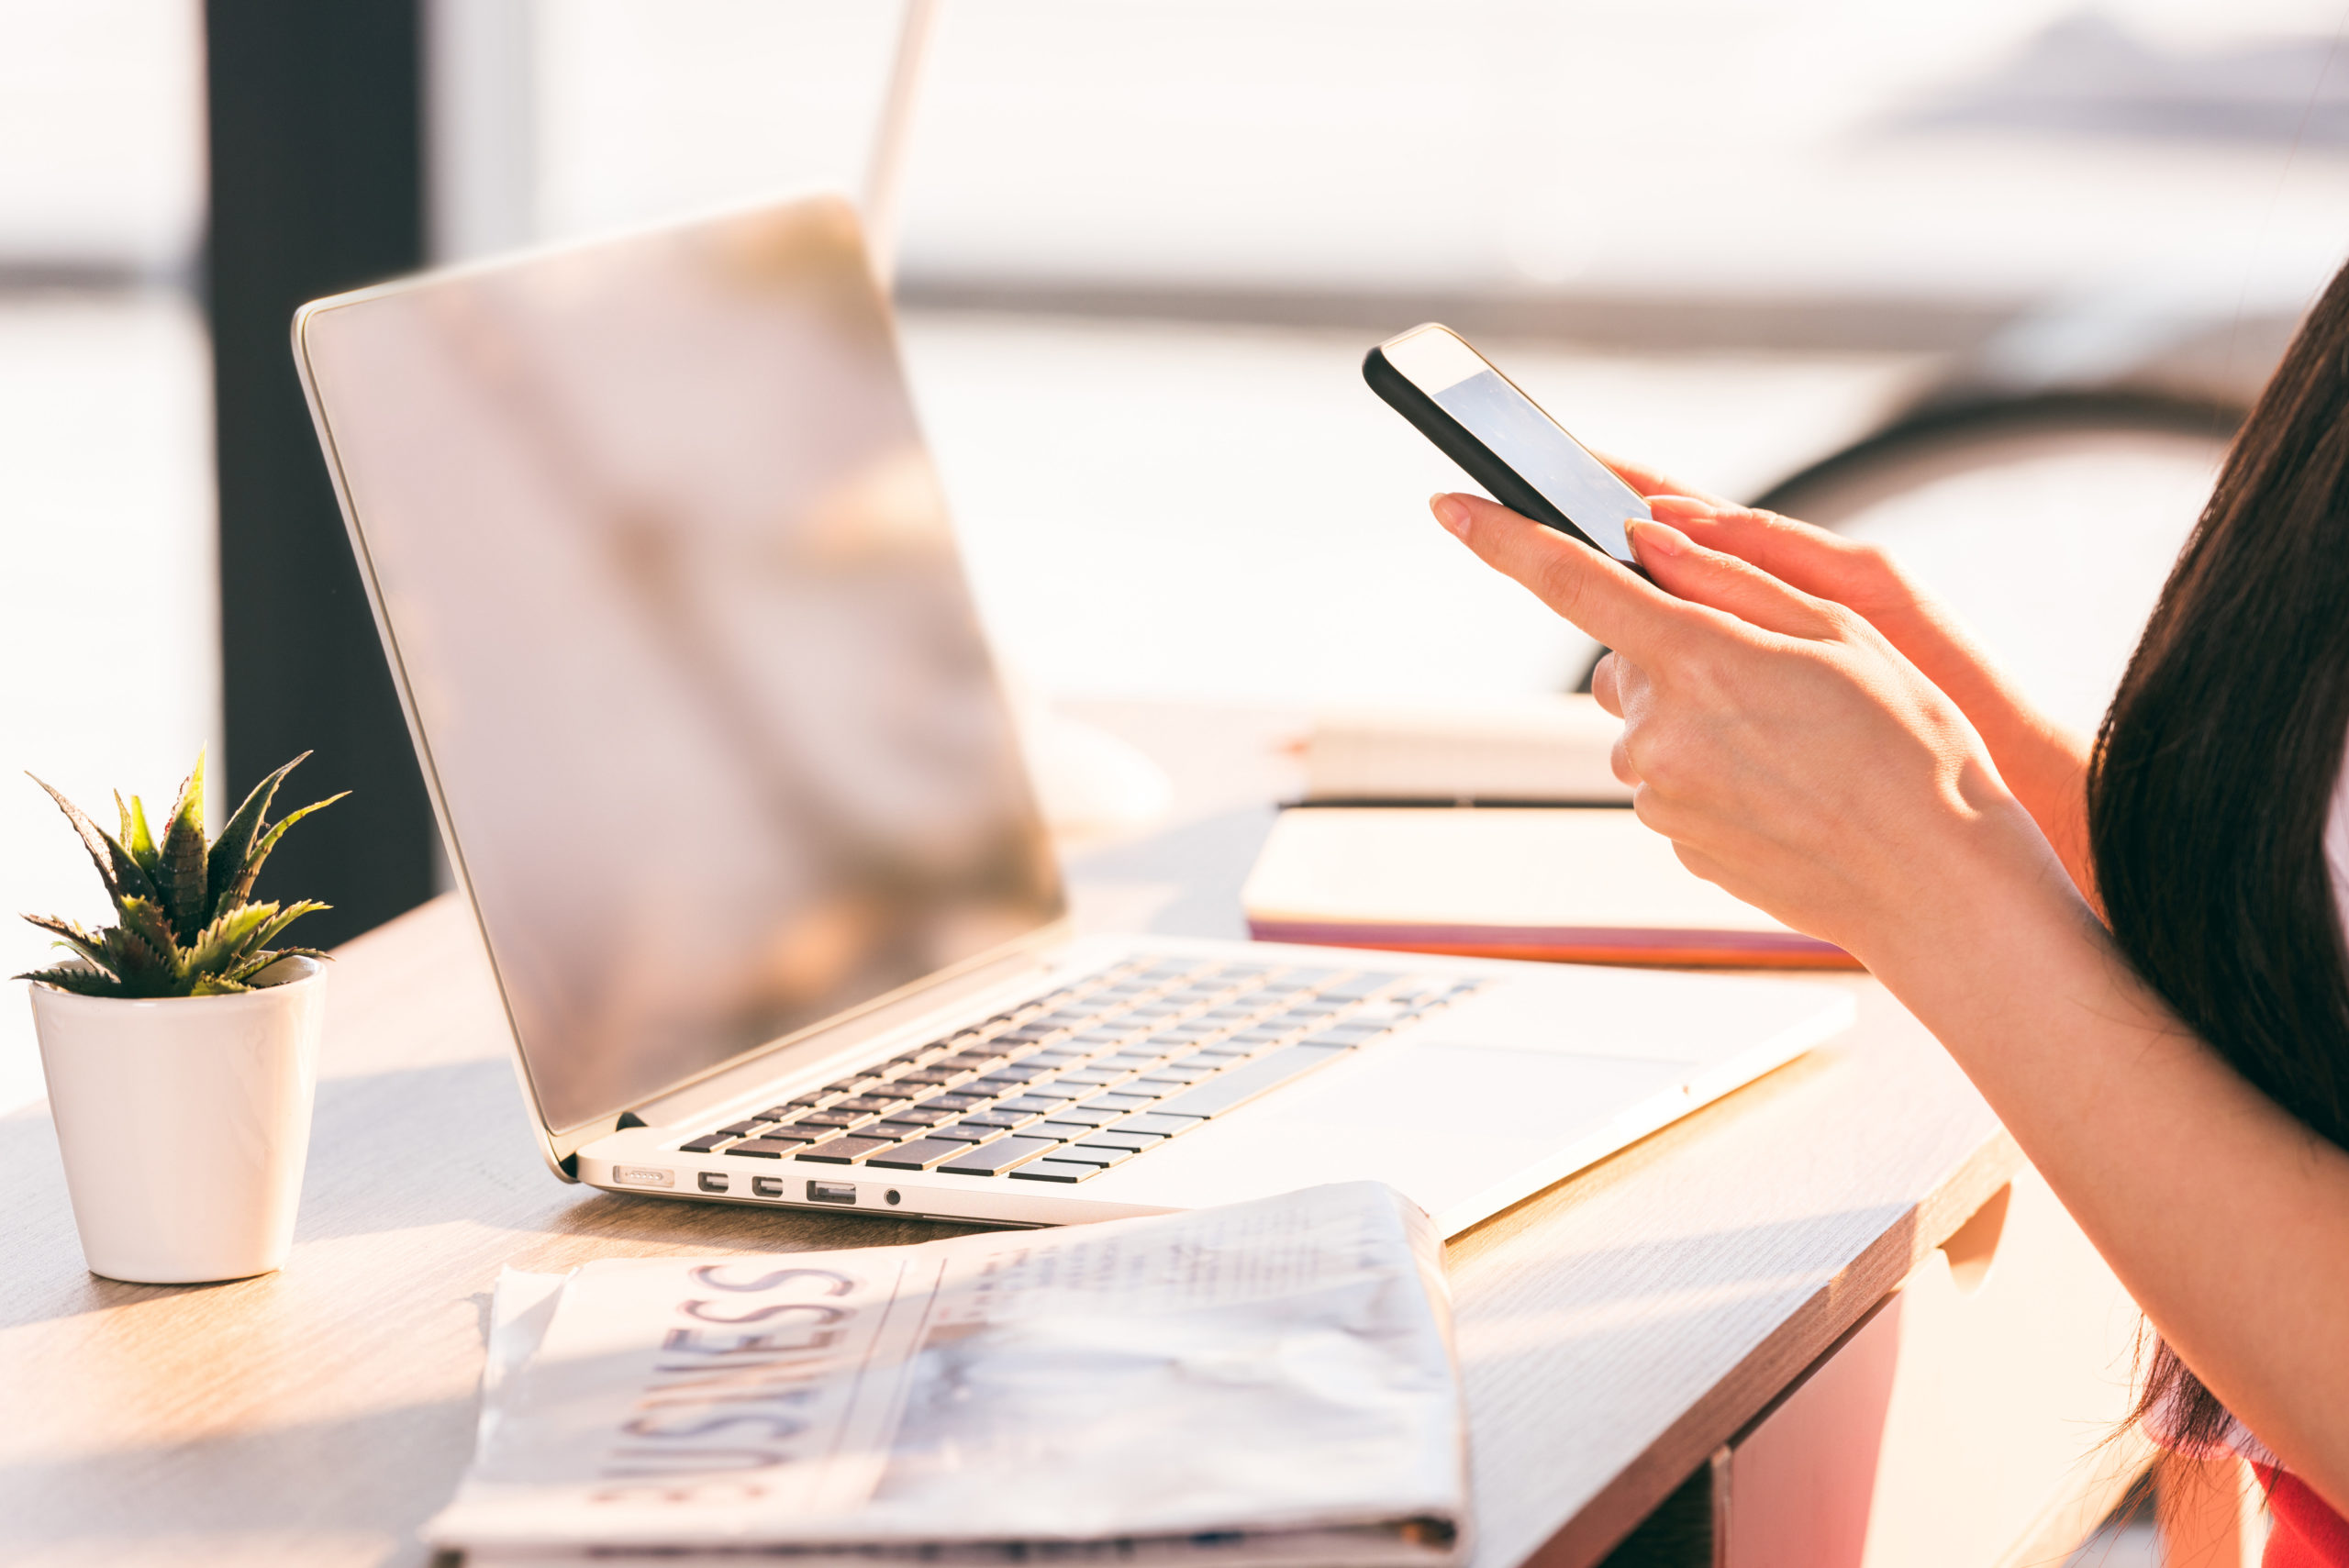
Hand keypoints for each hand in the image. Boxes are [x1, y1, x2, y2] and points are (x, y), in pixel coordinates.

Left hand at [1427, 490, 2073, 967]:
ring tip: (1795, 743)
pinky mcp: (1675, 842)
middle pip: (1626, 660)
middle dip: (1674, 650)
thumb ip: (1729, 579)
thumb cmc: (1911, 748)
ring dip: (1702, 717)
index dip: (1502, 538)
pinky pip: (1675, 780)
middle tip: (1768, 675)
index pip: (1571, 582)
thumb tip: (1644, 541)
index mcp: (1696, 659)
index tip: (1450, 506)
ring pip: (1653, 725)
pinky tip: (1786, 787)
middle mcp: (1657, 732)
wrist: (1938, 885)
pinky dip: (1717, 771)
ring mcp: (1659, 796)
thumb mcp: (1840, 629)